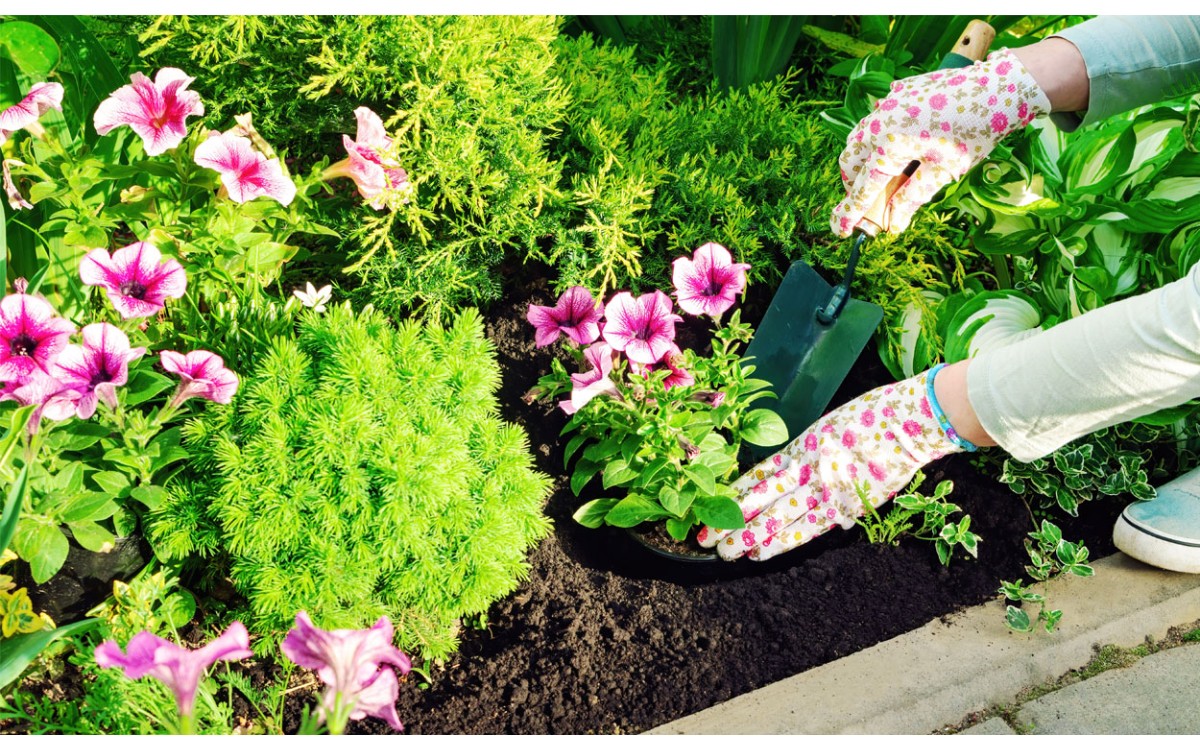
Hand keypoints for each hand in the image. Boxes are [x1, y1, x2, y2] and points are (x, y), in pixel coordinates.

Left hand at [697, 368, 967, 560]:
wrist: (910, 423)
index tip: (711, 505)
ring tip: (728, 551)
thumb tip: (789, 481)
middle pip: (761, 499)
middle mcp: (808, 468)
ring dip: (752, 537)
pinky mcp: (848, 505)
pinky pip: (810, 529)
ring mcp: (827, 489)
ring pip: (780, 519)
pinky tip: (763, 553)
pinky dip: (785, 541)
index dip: (733, 493)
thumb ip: (806, 456)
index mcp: (801, 446)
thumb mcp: (828, 430)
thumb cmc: (872, 420)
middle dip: (732, 520)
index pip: (758, 474)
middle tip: (708, 537)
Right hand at [831, 49, 1050, 236]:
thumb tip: (893, 225)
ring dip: (863, 161)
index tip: (839, 230)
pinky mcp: (896, 92)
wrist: (997, 87)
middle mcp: (880, 122)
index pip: (863, 187)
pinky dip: (876, 140)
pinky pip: (875, 120)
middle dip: (853, 184)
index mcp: (890, 145)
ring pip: (858, 138)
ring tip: (883, 176)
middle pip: (849, 161)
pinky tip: (899, 146)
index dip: (850, 212)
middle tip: (868, 201)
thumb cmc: (974, 133)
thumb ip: (912, 197)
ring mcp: (886, 103)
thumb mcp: (944, 172)